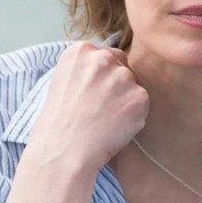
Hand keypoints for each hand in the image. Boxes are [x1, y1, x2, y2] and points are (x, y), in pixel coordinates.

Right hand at [29, 42, 148, 172]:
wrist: (64, 151)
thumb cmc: (59, 122)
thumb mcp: (63, 80)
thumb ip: (87, 68)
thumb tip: (112, 66)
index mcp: (81, 51)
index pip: (108, 55)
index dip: (103, 77)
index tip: (93, 94)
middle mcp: (103, 58)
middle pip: (123, 68)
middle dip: (116, 86)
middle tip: (99, 109)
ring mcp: (123, 77)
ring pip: (133, 86)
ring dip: (125, 101)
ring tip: (104, 120)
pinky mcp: (139, 96)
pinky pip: (141, 104)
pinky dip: (133, 117)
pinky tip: (114, 127)